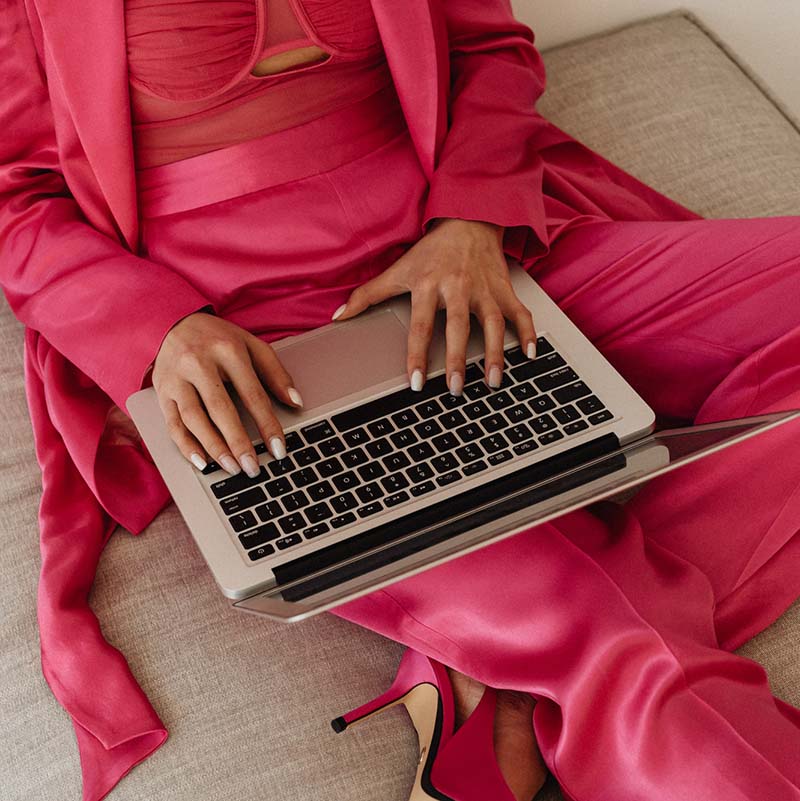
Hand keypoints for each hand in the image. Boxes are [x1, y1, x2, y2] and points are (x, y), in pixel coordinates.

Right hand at [151, 312, 303, 475]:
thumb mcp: (252, 345)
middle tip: (253, 468)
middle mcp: (198, 362)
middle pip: (220, 408)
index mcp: (227, 350)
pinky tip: (202, 462)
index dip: (267, 424)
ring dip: (213, 447)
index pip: (252, 394)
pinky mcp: (161, 390)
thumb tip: (295, 402)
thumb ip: (275, 373)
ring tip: (231, 468)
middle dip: (238, 442)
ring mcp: (176, 377)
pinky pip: (172, 423)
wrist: (174, 322)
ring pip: (193, 418)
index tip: (278, 449)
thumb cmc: (219, 338)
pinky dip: (186, 445)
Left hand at [331, 218, 537, 394]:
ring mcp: (484, 288)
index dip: (417, 354)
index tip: (416, 382)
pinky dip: (528, 332)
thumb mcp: (398, 269)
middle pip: (458, 326)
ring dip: (496, 352)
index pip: (420, 326)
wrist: (468, 219)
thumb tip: (337, 317)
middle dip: (458, 358)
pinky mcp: (504, 288)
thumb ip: (367, 295)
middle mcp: (458, 287)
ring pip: (493, 322)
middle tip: (456, 388)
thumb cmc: (430, 251)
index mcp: (428, 285)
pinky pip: (520, 312)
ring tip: (493, 381)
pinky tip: (530, 355)